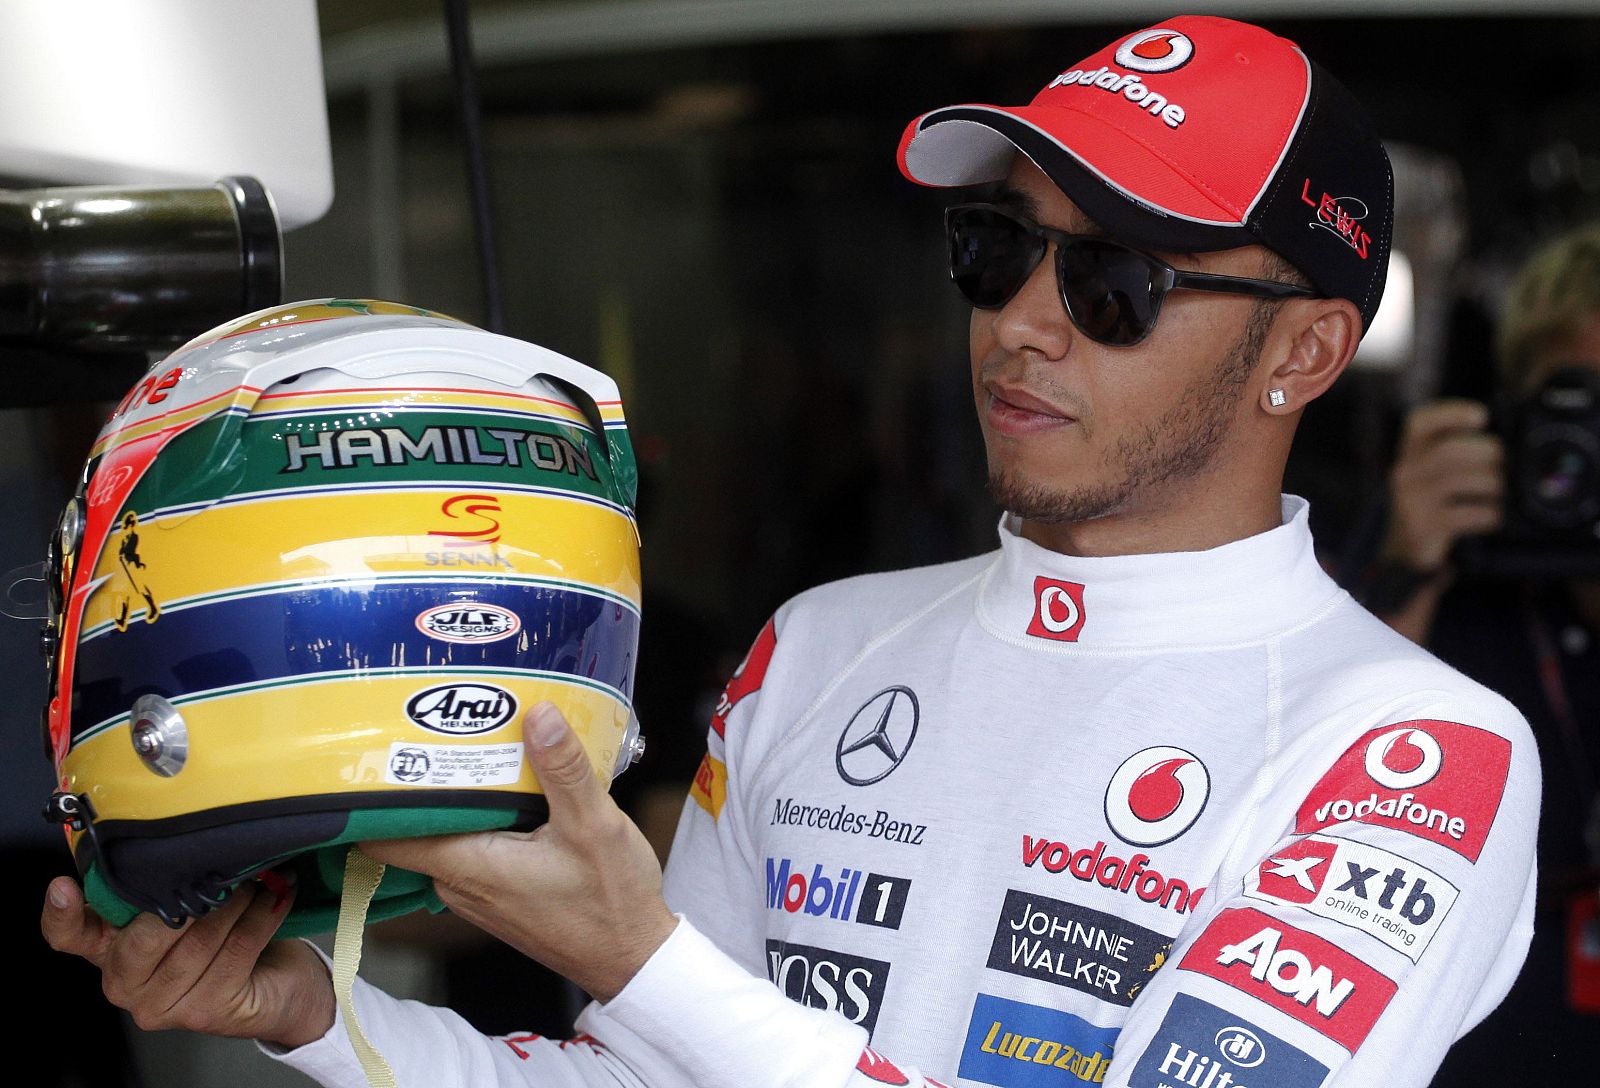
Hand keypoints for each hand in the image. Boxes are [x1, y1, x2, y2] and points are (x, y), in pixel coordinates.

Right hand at [40, 875, 334, 1047]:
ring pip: (197, 942)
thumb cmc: (227, 939)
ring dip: (235, 903)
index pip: (69, 936)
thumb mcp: (188, 908)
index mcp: (110, 951)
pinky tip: (276, 897)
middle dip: (190, 898)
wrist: (277, 988)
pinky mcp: (206, 1012)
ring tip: (260, 879)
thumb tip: (176, 840)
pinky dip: (261, 918)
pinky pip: (236, 951)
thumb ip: (166, 886)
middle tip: (223, 871)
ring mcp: (163, 1005)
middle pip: (144, 936)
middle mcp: (125, 984)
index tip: (62, 885)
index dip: (62, 913)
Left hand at [361, 702, 677, 1002]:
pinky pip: (470, 847)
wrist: (631, 957)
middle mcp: (459, 883)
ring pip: (446, 833)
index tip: (387, 749)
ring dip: (461, 797)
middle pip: (416, 824)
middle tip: (444, 728)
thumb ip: (563, 769)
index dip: (375, 794)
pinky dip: (483, 818)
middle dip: (428, 778)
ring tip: (483, 750)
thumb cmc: (611, 902)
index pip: (383, 837)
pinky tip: (514, 792)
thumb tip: (538, 715)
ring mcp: (475, 892)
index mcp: (469, 866)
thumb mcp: (594, 825)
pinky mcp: (494, 893)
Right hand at [1385, 398, 1503, 572]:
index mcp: (1411, 451)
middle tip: (1504, 462)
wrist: (1406, 546)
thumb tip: (1515, 433)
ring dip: (1492, 484)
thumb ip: (1463, 451)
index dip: (1452, 414)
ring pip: (1460, 481)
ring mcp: (1412, 501)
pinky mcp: (1423, 527)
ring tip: (1502, 491)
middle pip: (1448, 451)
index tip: (1482, 417)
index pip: (1421, 423)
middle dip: (1487, 452)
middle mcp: (1407, 473)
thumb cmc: (1435, 499)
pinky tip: (1494, 516)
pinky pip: (1466, 514)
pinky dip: (1489, 514)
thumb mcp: (1437, 471)